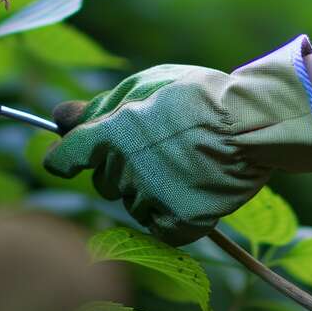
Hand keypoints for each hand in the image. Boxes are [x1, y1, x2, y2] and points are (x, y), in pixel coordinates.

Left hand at [44, 36, 311, 245]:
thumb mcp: (145, 84)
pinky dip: (170, 213)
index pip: (66, 158)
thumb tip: (58, 118)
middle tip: (155, 147)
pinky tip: (190, 187)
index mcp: (111, 135)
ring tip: (182, 162)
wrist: (252, 122)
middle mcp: (126, 170)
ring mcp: (152, 199)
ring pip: (132, 203)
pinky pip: (159, 226)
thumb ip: (100, 106)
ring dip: (147, 188)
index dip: (66, 157)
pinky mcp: (179, 223)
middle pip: (103, 182)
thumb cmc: (198, 96)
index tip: (67, 158)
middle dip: (120, 166)